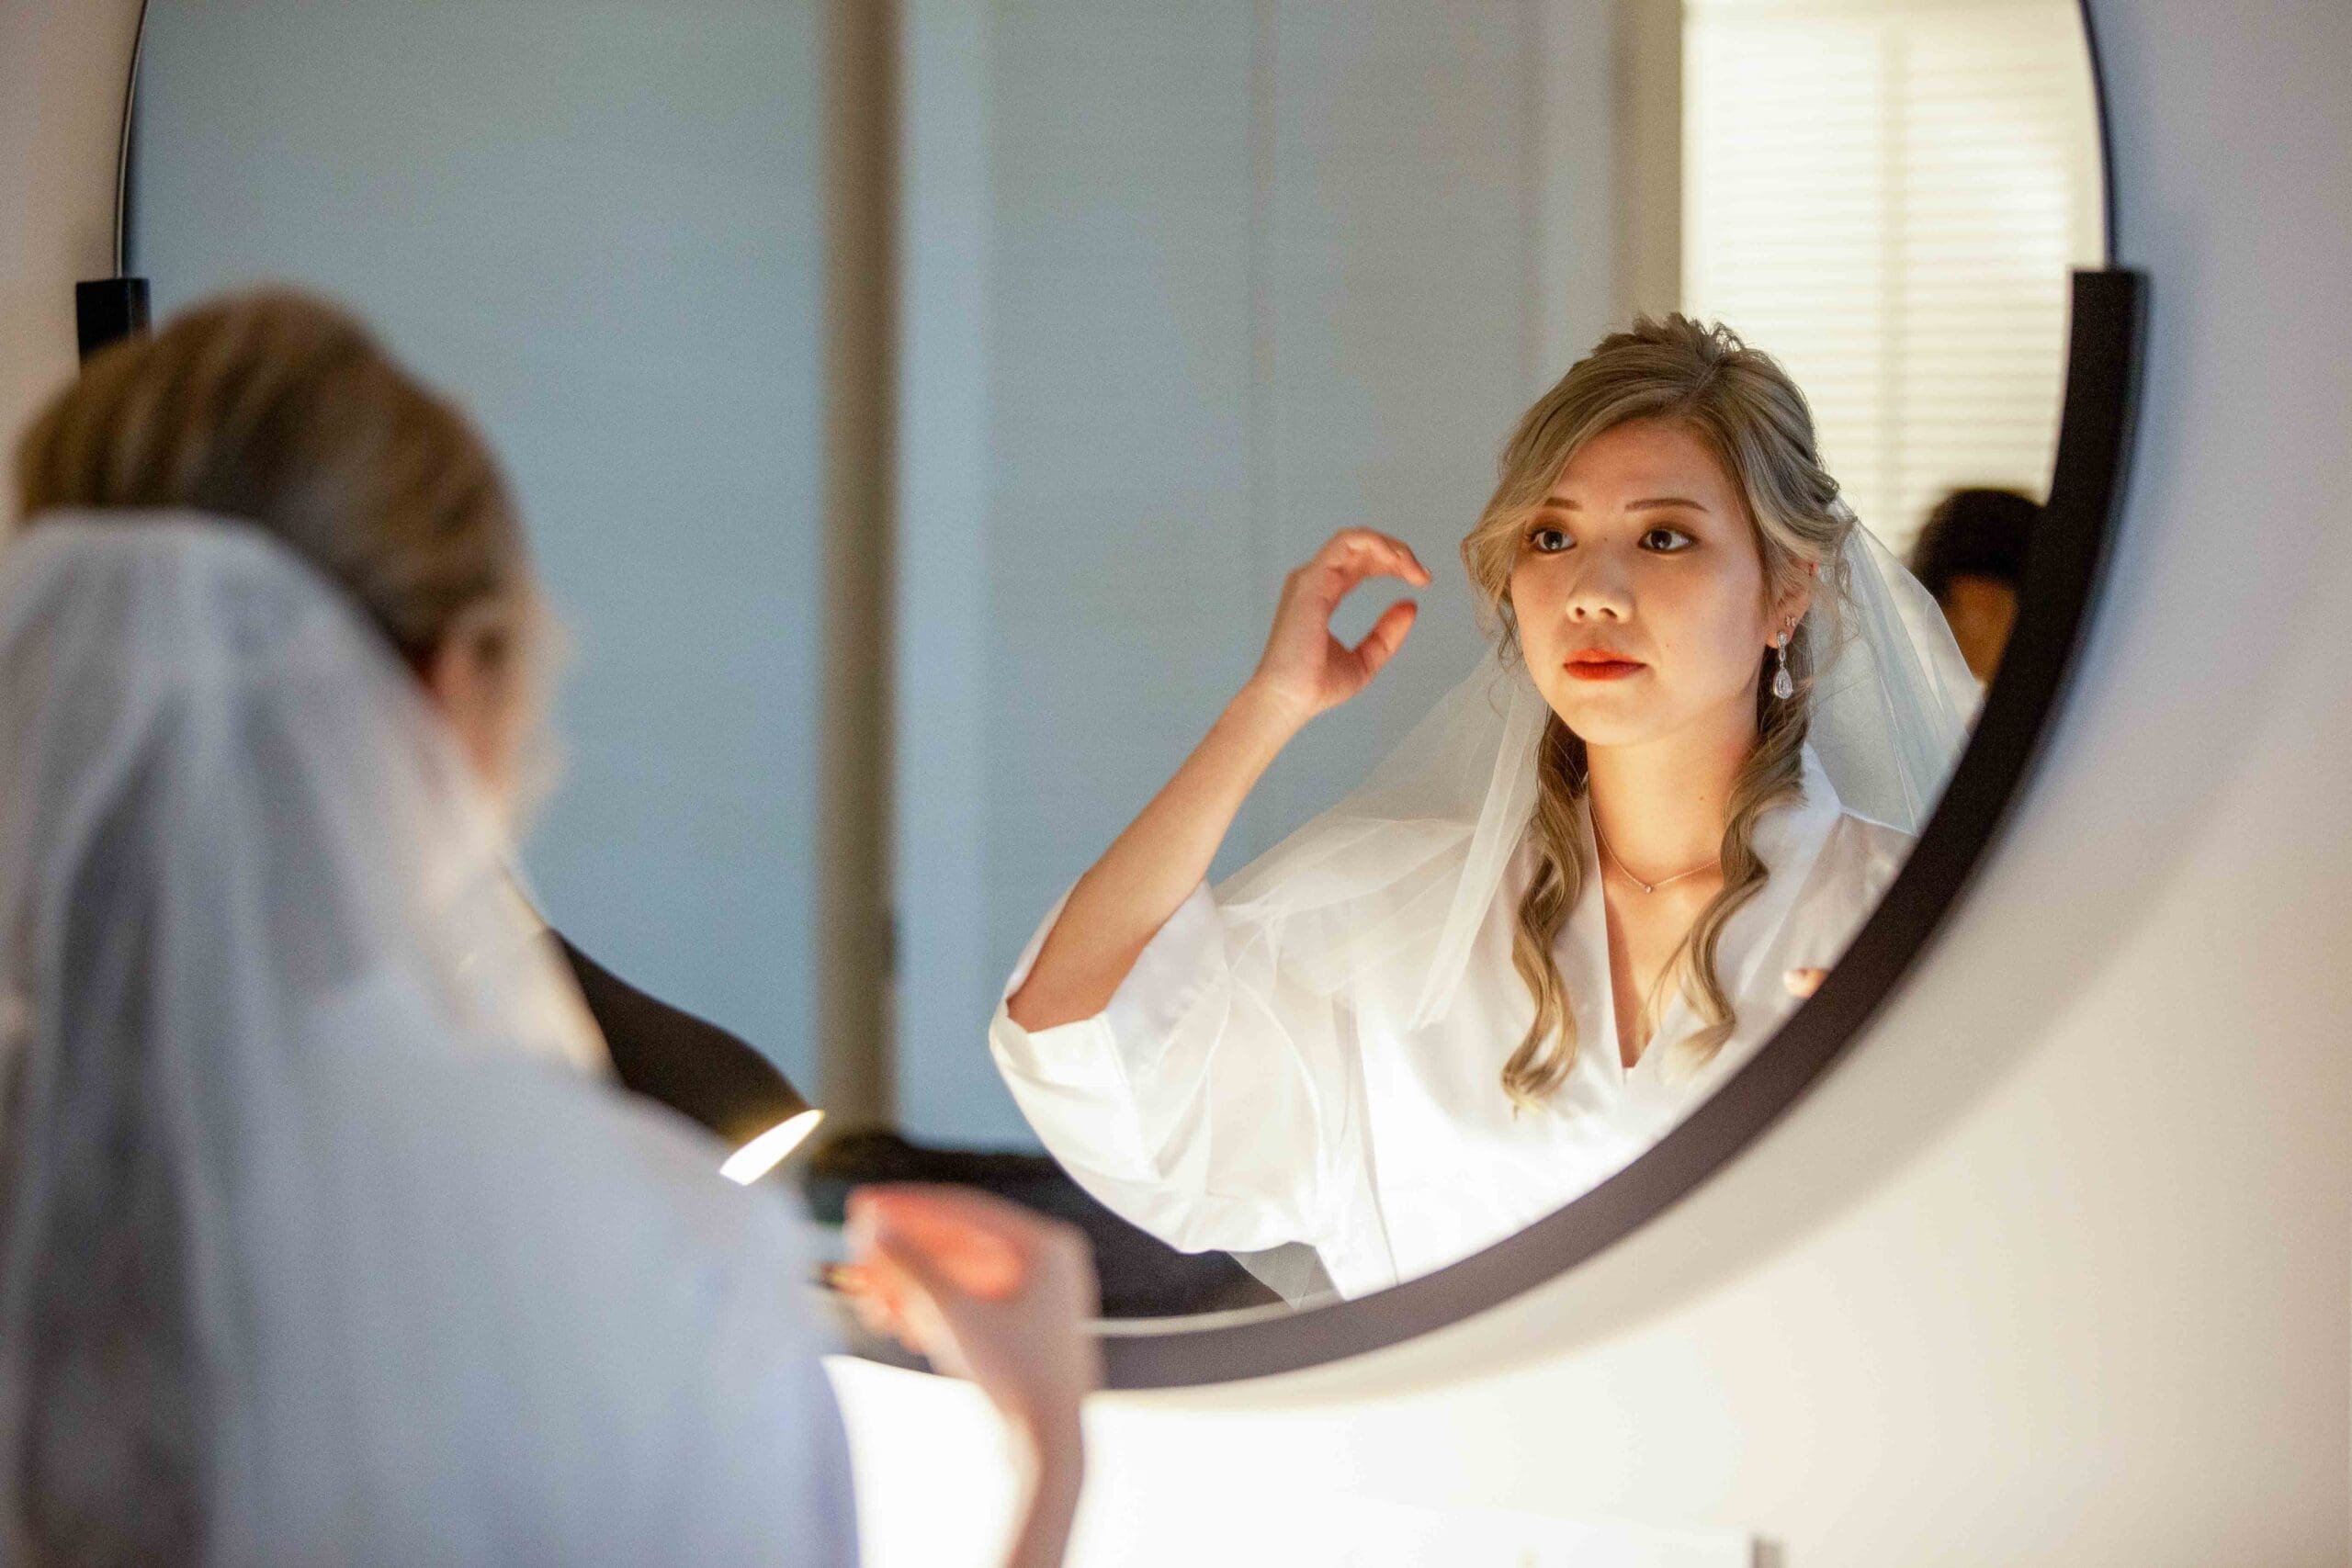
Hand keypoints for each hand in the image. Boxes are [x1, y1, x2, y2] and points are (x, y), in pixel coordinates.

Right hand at [838, 1184, 1102, 1449]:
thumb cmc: (1016, 1378)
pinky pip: (969, 1303)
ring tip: (867, 1301)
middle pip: (958, 1244)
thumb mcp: (954, 1315)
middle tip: (855, 1251)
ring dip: (909, 1286)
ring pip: (958, 1277)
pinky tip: (895, 1322)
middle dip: (902, 1254)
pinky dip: (931, 1309)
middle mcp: (1049, 1264)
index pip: (965, 1210)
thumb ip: (911, 1266)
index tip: (862, 1204)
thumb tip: (872, 1228)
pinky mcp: (1022, 1329)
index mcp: (1049, 1245)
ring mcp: (1038, 1297)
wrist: (1049, 1450)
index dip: (907, 1207)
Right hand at [1246, 528, 1431, 727]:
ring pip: (1355, 540)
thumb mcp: (1367, 658)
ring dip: (1389, 546)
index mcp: (1324, 594)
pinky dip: (1375, 544)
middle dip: (1398, 553)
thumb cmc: (1316, 685)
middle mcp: (1315, 580)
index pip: (1361, 564)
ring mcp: (1312, 577)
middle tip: (1423, 575)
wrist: (1291, 700)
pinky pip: (1345, 544)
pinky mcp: (1312, 580)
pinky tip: (1397, 560)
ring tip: (1413, 567)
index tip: (1422, 582)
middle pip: (1361, 548)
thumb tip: (1410, 606)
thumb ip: (1387, 633)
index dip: (1393, 565)